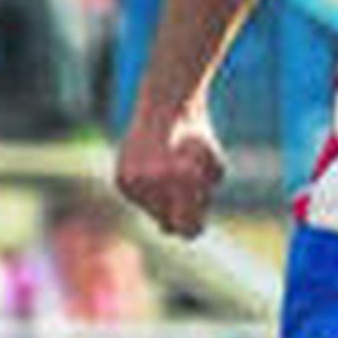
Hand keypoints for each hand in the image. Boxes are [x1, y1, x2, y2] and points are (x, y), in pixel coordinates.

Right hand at [115, 114, 225, 239]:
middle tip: (183, 191)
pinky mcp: (121, 179)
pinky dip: (147, 192)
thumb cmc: (197, 139)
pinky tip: (152, 170)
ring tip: (168, 171)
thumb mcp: (215, 169)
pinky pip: (138, 201)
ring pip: (151, 213)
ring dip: (162, 201)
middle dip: (178, 213)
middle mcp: (155, 181)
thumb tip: (186, 232)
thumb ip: (204, 202)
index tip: (197, 219)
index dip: (194, 226)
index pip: (187, 230)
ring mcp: (135, 181)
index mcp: (183, 180)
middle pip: (168, 225)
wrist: (165, 105)